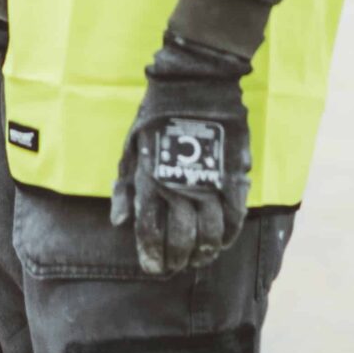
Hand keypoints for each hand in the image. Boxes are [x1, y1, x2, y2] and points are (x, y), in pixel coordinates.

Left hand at [112, 39, 251, 274]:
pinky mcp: (233, 176)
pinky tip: (221, 241)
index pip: (150, 232)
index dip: (152, 256)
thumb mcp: (129, 149)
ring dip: (204, 253)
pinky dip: (228, 235)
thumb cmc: (155, 116)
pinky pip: (234, 218)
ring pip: (210, 235)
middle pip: (181, 240)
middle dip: (178, 260)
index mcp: (150, 180)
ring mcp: (209, 183)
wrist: (195, 84)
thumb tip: (119, 223)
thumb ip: (124, 188)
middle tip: (177, 267)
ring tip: (199, 258)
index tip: (154, 268)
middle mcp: (179, 187)